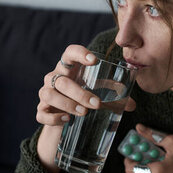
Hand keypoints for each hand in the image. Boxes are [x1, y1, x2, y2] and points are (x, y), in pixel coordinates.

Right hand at [35, 45, 135, 172]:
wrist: (63, 119)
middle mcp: (54, 78)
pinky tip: (66, 120)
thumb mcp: (98, 94)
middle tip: (96, 103)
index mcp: (69, 68)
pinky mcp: (41, 111)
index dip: (79, 53)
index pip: (69, 53)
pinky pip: (42, 113)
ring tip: (83, 112)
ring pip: (49, 94)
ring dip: (67, 104)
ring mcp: (45, 94)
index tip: (94, 60)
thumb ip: (113, 97)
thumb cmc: (82, 98)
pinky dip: (53, 117)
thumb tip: (132, 105)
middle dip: (79, 92)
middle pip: (61, 80)